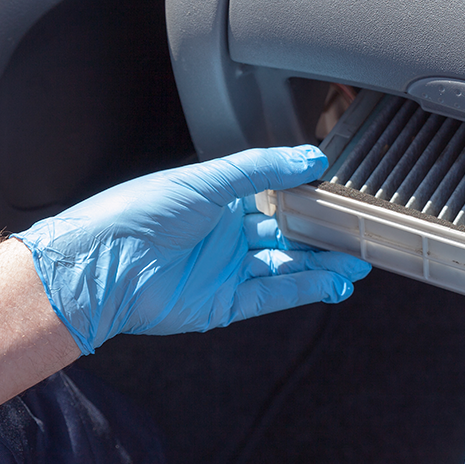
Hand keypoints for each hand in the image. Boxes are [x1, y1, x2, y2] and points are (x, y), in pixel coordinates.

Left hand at [15, 146, 370, 353]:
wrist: (103, 265)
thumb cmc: (141, 213)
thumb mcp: (208, 179)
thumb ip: (263, 169)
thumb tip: (312, 159)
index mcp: (219, 201)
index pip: (275, 196)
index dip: (308, 196)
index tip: (341, 192)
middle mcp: (226, 236)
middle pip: (287, 235)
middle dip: (324, 236)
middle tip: (360, 234)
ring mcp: (228, 271)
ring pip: (288, 266)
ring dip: (323, 265)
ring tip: (358, 262)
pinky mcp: (226, 304)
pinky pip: (275, 294)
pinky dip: (306, 288)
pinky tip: (333, 282)